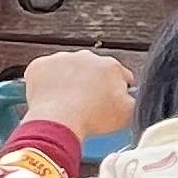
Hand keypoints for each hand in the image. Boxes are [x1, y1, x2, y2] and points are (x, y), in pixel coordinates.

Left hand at [18, 50, 134, 141]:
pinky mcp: (39, 65)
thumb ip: (138, 104)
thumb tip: (138, 101)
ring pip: (67, 70)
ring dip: (69, 82)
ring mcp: (61, 59)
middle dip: (92, 85)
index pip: (120, 76)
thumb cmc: (94, 118)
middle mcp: (86, 56)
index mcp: (111, 66)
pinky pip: (44, 74)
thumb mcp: (129, 115)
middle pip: (92, 71)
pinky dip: (46, 84)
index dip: (118, 92)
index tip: (111, 104)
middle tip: (88, 107)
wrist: (59, 120)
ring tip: (68, 105)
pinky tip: (51, 99)